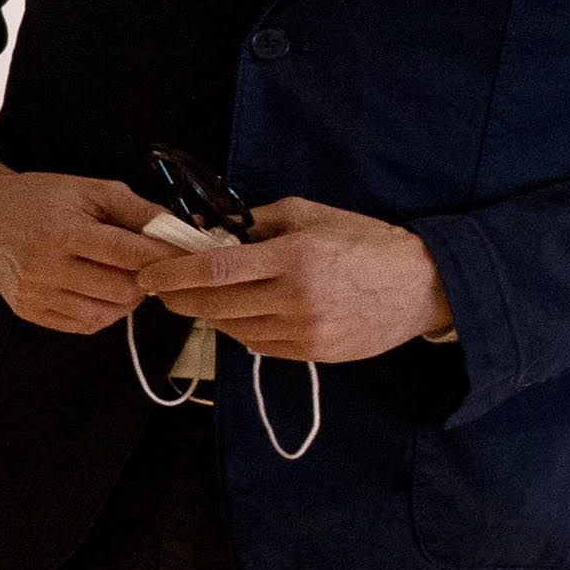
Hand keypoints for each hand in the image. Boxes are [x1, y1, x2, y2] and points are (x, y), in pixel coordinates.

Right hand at [0, 162, 174, 335]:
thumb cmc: (40, 198)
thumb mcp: (89, 189)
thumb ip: (136, 210)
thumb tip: (178, 232)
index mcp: (64, 232)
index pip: (129, 254)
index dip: (164, 257)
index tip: (185, 257)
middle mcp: (47, 267)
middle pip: (121, 289)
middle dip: (146, 280)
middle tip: (149, 268)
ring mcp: (36, 294)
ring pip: (105, 313)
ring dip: (127, 300)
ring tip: (126, 280)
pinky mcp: (28, 311)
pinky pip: (82, 326)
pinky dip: (103, 313)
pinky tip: (103, 294)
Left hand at [134, 196, 452, 365]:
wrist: (422, 286)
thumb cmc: (365, 242)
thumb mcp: (312, 215)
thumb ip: (259, 221)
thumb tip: (211, 229)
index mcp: (293, 257)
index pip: (215, 270)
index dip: (174, 274)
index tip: (147, 274)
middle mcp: (295, 298)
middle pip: (216, 304)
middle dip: (179, 297)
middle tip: (159, 290)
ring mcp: (305, 331)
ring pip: (234, 328)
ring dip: (208, 314)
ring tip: (194, 300)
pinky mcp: (314, 354)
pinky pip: (259, 346)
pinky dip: (239, 331)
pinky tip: (234, 315)